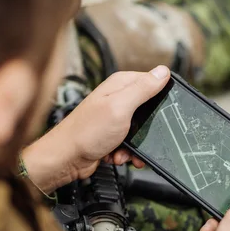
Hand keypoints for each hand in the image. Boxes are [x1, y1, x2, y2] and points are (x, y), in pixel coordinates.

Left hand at [22, 66, 169, 191]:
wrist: (66, 159)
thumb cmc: (86, 132)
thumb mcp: (120, 106)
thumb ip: (142, 88)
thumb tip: (162, 71)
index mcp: (120, 85)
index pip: (152, 82)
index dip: (160, 98)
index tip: (162, 112)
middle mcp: (117, 98)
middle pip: (148, 110)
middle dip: (148, 128)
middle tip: (141, 135)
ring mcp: (114, 117)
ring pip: (140, 130)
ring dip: (136, 144)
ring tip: (125, 150)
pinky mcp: (112, 134)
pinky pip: (130, 143)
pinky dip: (127, 152)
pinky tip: (117, 155)